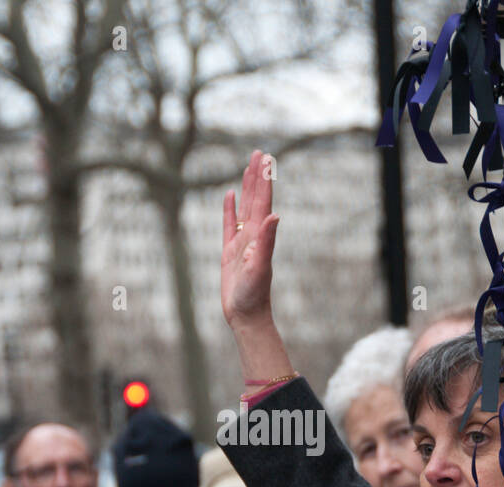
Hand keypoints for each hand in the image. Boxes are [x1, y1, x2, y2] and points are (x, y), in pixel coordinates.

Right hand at [221, 149, 280, 328]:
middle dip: (257, 177)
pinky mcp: (229, 252)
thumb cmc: (254, 295)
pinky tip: (230, 196)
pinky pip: (229, 225)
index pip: (263, 201)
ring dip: (246, 189)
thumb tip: (275, 216)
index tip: (265, 159)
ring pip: (243, 208)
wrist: (246, 316)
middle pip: (255, 199)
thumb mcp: (260, 267)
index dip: (264, 180)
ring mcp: (242, 243)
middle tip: (259, 154)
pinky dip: (229, 209)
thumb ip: (267, 241)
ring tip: (247, 169)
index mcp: (261, 235)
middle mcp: (253, 235)